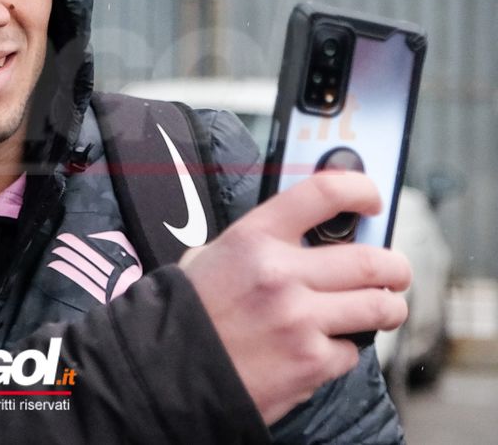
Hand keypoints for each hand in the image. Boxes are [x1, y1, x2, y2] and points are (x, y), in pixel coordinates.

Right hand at [179, 171, 409, 423]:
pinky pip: (352, 351)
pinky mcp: (310, 362)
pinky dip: (341, 352)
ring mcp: (299, 319)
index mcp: (254, 238)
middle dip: (395, 267)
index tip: (371, 201)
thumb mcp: (211, 257)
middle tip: (395, 272)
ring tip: (382, 309)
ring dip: (388, 308)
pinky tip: (318, 349)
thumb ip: (259, 242)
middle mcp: (280, 273)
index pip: (323, 194)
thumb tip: (308, 232)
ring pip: (379, 306)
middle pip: (372, 259)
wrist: (167, 373)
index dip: (360, 190)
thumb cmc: (190, 313)